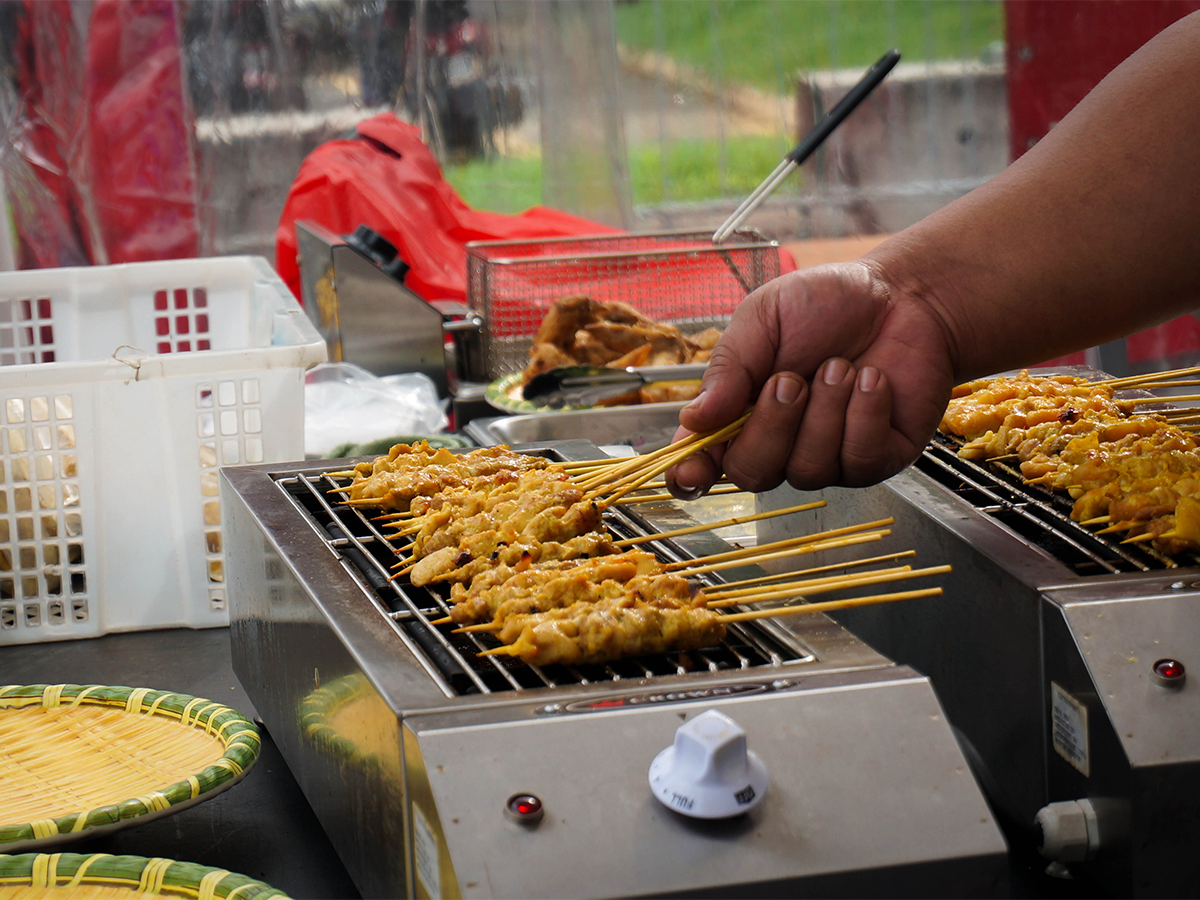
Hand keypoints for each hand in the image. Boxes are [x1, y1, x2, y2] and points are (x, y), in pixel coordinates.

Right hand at [666, 260, 955, 496]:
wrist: (900, 296)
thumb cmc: (827, 304)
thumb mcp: (763, 317)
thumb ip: (729, 367)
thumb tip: (694, 418)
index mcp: (738, 412)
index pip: (703, 460)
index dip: (689, 474)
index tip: (688, 471)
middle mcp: (778, 444)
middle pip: (752, 473)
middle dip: (771, 424)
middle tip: (792, 379)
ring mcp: (827, 458)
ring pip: (807, 469)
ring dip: (825, 409)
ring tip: (841, 366)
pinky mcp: (874, 459)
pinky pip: (859, 461)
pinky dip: (864, 414)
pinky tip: (873, 380)